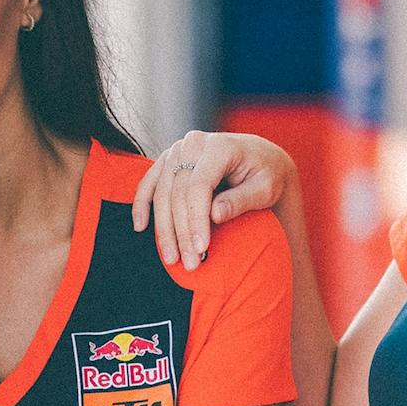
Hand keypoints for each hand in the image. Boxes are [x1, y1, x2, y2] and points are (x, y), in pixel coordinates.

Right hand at [131, 131, 292, 270]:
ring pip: (162, 192)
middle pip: (178, 193)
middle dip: (181, 232)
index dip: (196, 221)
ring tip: (172, 258)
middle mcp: (194, 143)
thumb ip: (240, 200)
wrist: (259, 157)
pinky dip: (142, 204)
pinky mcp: (169, 159)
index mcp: (220, 146)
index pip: (199, 187)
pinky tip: (141, 227)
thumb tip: (215, 215)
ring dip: (163, 228)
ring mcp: (178, 149)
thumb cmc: (266, 174)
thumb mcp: (264, 188)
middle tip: (189, 263)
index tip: (201, 250)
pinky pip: (150, 182)